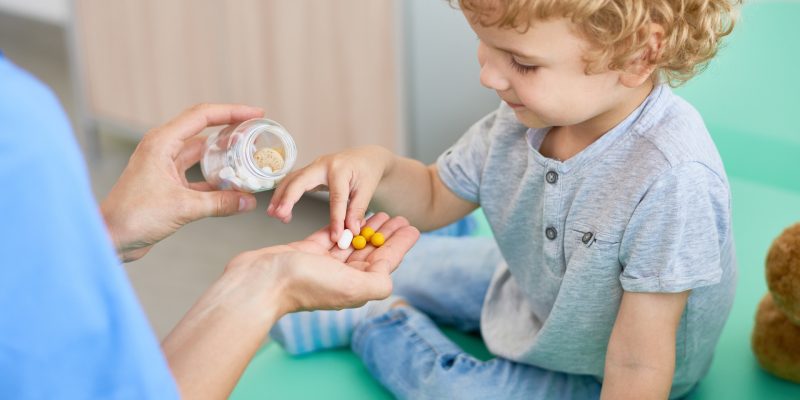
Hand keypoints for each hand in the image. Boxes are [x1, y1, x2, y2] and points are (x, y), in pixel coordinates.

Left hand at [101, 103, 263, 261]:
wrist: (109, 238)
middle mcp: (163, 149)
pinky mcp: (167, 185)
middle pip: (204, 131)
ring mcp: (164, 166)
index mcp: (162, 142)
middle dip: (231, 131)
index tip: (256, 114)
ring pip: (202, 155)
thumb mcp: (182, 207)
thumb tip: (248, 202)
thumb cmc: (133, 216)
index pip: (202, 116)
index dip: (232, 111)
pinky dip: (215, 180)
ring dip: (224, 157)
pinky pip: (197, 176)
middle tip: (256, 134)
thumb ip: (219, 203)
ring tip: (248, 158)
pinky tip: (233, 187)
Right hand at [226, 212, 419, 314]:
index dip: (400, 244)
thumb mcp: (351, 286)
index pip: (386, 261)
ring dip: (366, 228)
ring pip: (352, 243)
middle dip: (386, 234)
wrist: (259, 283)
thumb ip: (376, 282)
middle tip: (398, 215)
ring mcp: (324, 265)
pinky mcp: (307, 253)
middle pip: (371, 251)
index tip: (412, 227)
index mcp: (357, 285)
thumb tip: (388, 276)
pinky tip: (350, 216)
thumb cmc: (303, 284)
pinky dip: (341, 226)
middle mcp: (343, 276)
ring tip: (380, 212)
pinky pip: (329, 236)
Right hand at [267, 145, 393, 241]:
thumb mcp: (367, 190)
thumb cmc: (367, 172)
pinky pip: (293, 181)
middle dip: (288, 198)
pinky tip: (279, 209)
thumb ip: (357, 210)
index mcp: (340, 170)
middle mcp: (323, 165)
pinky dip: (284, 194)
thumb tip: (351, 231)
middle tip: (279, 215)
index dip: (335, 219)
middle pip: (300, 181)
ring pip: (291, 179)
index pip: (336, 198)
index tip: (335, 237)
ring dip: (280, 196)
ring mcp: (314, 166)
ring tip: (274, 214)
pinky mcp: (310, 171)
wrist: (366, 157)